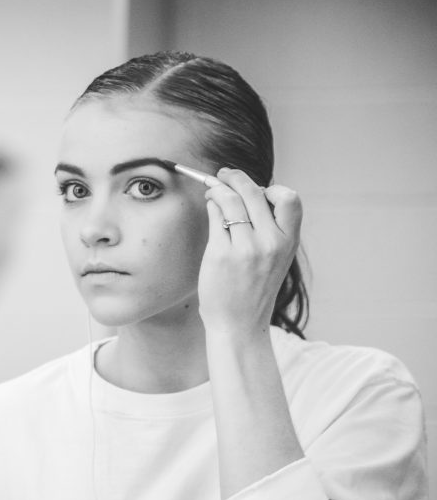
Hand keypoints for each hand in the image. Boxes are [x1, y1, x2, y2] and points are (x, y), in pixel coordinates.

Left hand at [198, 167, 301, 339]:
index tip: (256, 187)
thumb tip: (250, 195)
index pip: (290, 199)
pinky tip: (209, 206)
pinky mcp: (222, 254)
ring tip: (213, 189)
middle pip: (255, 193)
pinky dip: (211, 205)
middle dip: (236, 177)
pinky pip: (215, 216)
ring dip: (219, 188)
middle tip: (224, 174)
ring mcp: (246, 248)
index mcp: (288, 243)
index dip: (272, 188)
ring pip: (231, 200)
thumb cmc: (252, 291)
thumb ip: (269, 231)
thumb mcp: (274, 260)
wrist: (238, 325)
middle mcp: (271, 243)